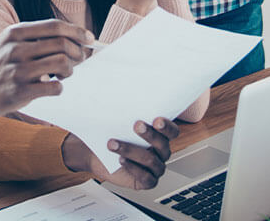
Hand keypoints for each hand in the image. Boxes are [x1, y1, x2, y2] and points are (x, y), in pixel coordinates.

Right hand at [0, 20, 92, 143]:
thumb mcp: (6, 43)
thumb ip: (33, 38)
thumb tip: (70, 38)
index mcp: (14, 33)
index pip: (55, 26)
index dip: (76, 31)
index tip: (88, 38)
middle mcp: (16, 49)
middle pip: (62, 44)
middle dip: (77, 52)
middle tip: (79, 59)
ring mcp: (18, 70)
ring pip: (62, 64)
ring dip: (70, 70)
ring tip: (64, 74)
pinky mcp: (20, 91)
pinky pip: (55, 87)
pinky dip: (59, 88)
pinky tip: (52, 87)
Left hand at [61, 117, 179, 189]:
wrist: (97, 154)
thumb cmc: (111, 133)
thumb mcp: (116, 118)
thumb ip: (123, 107)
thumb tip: (116, 87)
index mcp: (159, 135)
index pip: (172, 131)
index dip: (167, 126)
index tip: (156, 119)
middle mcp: (160, 151)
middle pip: (163, 145)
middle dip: (150, 135)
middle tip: (136, 125)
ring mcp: (155, 167)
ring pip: (151, 160)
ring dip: (131, 150)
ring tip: (112, 144)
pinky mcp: (147, 181)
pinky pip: (146, 177)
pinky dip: (134, 168)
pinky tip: (121, 160)